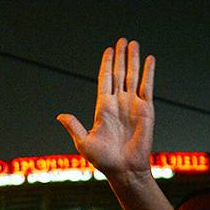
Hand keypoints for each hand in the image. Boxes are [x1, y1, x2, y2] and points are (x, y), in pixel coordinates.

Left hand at [57, 39, 155, 177]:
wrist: (123, 169)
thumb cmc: (103, 159)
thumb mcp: (83, 142)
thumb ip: (74, 126)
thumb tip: (60, 115)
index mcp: (103, 108)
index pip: (105, 80)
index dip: (106, 65)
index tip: (108, 50)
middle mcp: (118, 103)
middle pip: (119, 73)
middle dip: (120, 56)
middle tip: (122, 40)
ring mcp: (133, 104)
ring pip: (133, 76)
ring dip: (133, 59)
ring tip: (133, 43)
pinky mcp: (146, 109)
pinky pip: (147, 86)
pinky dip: (148, 72)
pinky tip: (149, 59)